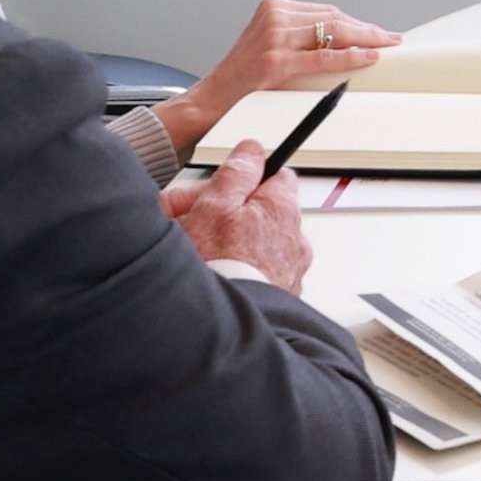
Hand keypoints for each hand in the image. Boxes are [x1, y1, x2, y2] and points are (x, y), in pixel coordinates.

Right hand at [158, 0, 402, 158]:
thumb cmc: (243, 78)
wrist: (211, 101)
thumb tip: (346, 41)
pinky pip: (323, 57)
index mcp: (272, 8)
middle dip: (367, 30)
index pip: (326, 11)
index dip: (356, 22)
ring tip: (385, 48)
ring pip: (333, 33)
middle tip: (391, 39)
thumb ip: (301, 37)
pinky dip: (349, 57)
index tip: (377, 31)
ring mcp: (273, 38)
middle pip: (334, 18)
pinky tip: (367, 58)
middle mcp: (273, 17)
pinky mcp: (274, 61)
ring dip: (364, 41)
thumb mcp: (270, 44)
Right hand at [162, 142, 312, 291]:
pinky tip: (211, 278)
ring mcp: (289, 271)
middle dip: (223, 211)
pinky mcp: (278, 297)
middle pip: (258, 210)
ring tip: (192, 254)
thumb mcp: (214, 206)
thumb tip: (253, 149)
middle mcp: (294, 239)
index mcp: (282, 209)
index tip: (217, 189)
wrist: (216, 332)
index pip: (275, 174)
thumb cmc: (216, 270)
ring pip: (253, 242)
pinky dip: (236, 270)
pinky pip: (255, 272)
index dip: (241, 179)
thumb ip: (237, 173)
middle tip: (186, 221)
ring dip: (224, 242)